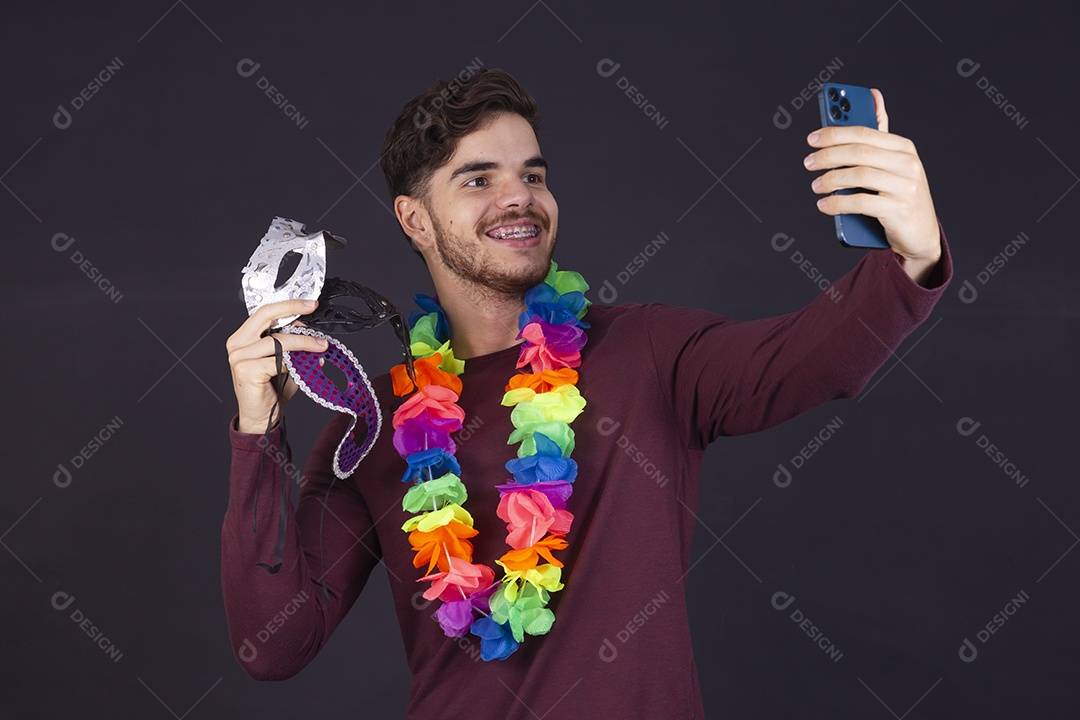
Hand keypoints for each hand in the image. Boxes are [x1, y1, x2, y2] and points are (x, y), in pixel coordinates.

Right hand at [226, 299, 327, 433]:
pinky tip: (303, 367)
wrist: (260, 417)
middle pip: (266, 316)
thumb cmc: (271, 389)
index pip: (265, 312)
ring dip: (303, 342)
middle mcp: (238, 343)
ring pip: (277, 340)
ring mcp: (239, 357)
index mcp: (244, 337)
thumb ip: (296, 349)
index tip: (309, 303)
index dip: (288, 305)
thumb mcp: (286, 363)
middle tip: (313, 308)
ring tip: (320, 346)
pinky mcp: (246, 370)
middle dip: (292, 309)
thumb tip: (315, 336)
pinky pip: (277, 361)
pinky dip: (294, 363)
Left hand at [805, 88, 940, 283]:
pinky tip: (824, 204)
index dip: (834, 133)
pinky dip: (837, 203)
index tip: (812, 138)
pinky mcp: (898, 210)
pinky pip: (860, 203)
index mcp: (903, 147)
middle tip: (808, 162)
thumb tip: (873, 95)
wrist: (920, 234)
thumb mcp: (893, 163)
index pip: (864, 133)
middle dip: (828, 156)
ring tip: (816, 185)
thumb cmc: (899, 194)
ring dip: (830, 180)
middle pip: (859, 152)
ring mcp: (905, 187)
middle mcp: (907, 164)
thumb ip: (880, 134)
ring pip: (859, 176)